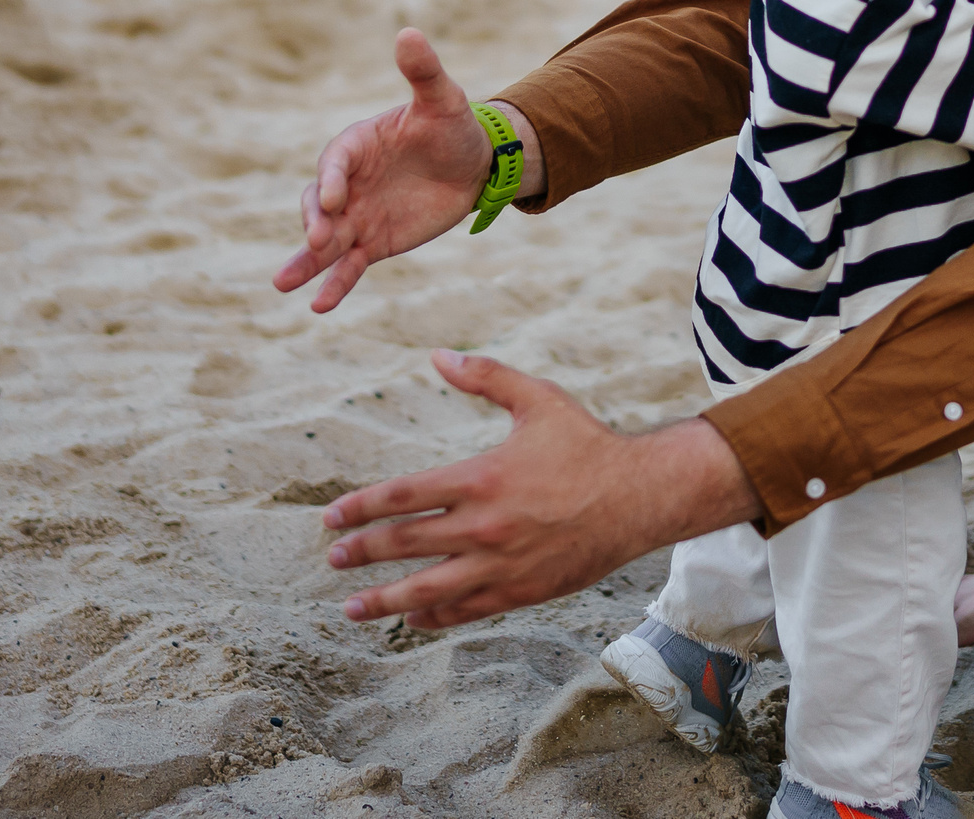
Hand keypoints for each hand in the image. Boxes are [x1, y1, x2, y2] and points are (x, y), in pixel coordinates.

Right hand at [277, 28, 525, 313]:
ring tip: (284, 284)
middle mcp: (347, 183)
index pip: (336, 162)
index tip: (334, 200)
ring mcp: (356, 216)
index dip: (333, 179)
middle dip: (314, 222)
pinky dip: (334, 286)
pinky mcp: (371, 243)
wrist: (473, 165)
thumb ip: (422, 72)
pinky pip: (347, 267)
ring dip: (305, 261)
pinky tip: (319, 306)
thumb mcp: (443, 100)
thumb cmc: (452, 126)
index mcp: (356, 145)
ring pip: (323, 241)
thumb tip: (409, 32)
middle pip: (318, 204)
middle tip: (317, 240)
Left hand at [322, 349, 764, 628]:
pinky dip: (433, 617)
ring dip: (383, 600)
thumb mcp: (539, 400)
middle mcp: (484, 526)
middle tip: (334, 559)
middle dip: (361, 553)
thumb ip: (486, 376)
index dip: (359, 508)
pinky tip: (411, 618)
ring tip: (351, 608)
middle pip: (404, 544)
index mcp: (481, 478)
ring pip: (427, 590)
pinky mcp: (522, 591)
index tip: (331, 518)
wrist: (641, 497)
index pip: (401, 497)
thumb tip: (437, 355)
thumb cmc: (588, 445)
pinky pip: (466, 609)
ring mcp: (501, 564)